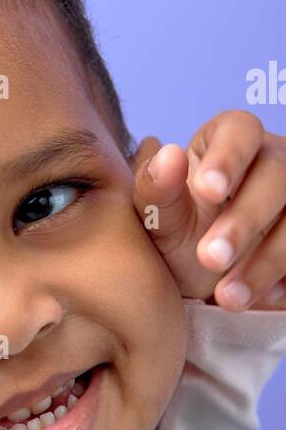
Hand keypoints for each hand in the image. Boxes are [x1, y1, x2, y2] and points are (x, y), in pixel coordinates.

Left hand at [132, 110, 285, 308]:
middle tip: (209, 257)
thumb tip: (167, 155)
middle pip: (278, 173)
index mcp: (227, 141)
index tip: (208, 191)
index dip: (229, 157)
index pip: (240, 129)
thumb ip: (157, 189)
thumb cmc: (177, 233)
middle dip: (245, 219)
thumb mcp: (159, 218)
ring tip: (227, 296)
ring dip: (266, 260)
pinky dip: (284, 278)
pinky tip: (260, 300)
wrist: (200, 278)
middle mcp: (271, 159)